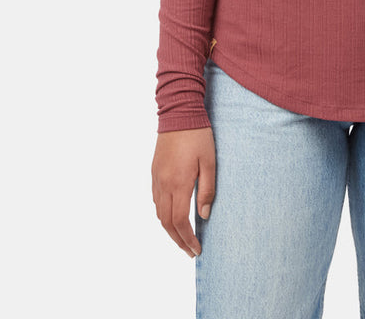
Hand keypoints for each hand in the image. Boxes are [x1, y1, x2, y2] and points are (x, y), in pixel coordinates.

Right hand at [151, 126, 215, 256]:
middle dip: (178, 240)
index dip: (187, 239)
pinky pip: (156, 200)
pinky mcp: (154, 171)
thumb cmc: (198, 135)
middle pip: (166, 222)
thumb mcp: (210, 162)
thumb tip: (204, 215)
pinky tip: (173, 215)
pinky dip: (163, 214)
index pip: (179, 221)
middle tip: (190, 251)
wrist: (179, 113)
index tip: (196, 249)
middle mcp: (164, 184)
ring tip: (183, 238)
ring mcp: (156, 178)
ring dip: (169, 229)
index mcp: (179, 183)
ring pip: (158, 213)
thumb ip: (207, 190)